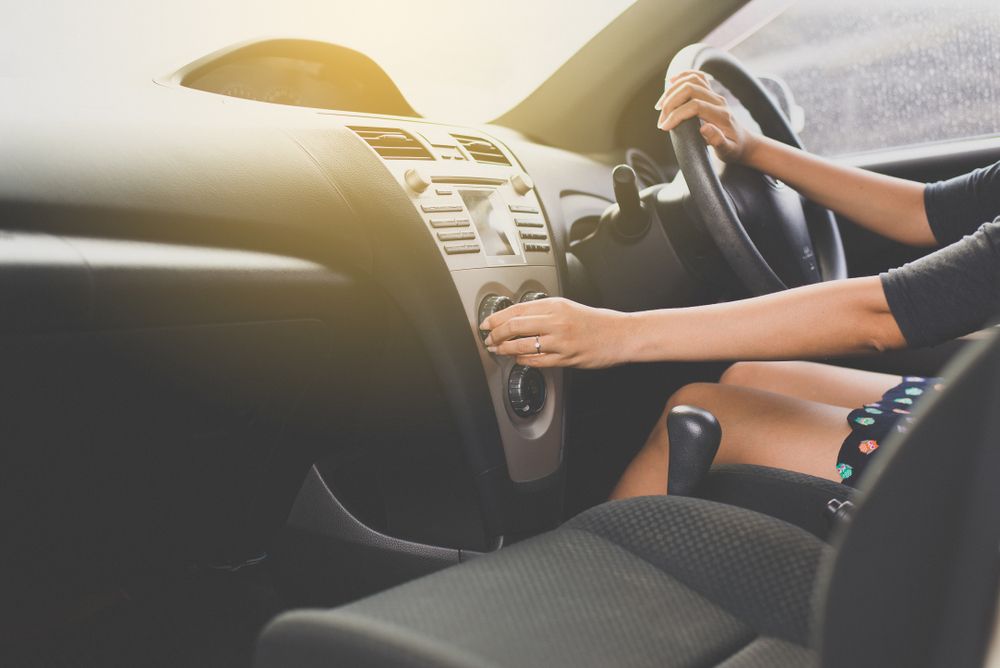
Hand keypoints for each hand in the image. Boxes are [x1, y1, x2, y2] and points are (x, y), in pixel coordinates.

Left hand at [480, 297, 632, 368]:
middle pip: (514, 326)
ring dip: (505, 349)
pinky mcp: (565, 358)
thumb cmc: (595, 322)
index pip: (516, 309)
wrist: (620, 335)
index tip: (486, 324)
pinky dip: (522, 360)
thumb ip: (544, 310)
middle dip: (495, 335)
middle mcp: (555, 321)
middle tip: (489, 339)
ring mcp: (560, 341)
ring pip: (521, 345)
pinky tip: (518, 359)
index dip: (496, 318)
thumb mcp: (568, 307)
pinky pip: (536, 361)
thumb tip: (516, 317)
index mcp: (555, 305)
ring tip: (499, 350)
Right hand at [655, 70, 758, 163]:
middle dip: (671, 102)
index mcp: (721, 115)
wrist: (742, 142)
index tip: (664, 127)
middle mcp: (718, 101)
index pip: (695, 106)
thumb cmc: (733, 149)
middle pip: (690, 89)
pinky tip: (670, 82)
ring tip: (660, 106)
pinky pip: (697, 76)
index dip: (677, 115)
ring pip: (692, 80)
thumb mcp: (728, 150)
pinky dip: (682, 76)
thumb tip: (704, 128)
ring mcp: (714, 94)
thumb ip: (718, 141)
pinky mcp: (710, 92)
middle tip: (661, 119)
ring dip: (672, 90)